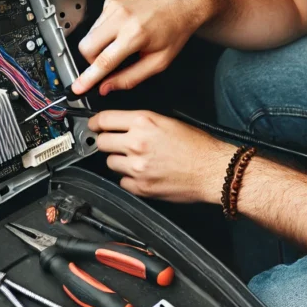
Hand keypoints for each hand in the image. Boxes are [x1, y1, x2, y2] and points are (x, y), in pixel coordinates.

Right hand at [72, 0, 212, 95]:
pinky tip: (119, 33)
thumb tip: (107, 87)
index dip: (88, 78)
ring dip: (98, 47)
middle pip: (87, 47)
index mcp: (135, 35)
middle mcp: (122, 18)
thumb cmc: (173, 31)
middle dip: (92, 61)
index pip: (103, 61)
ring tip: (119, 46)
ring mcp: (114, 7)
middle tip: (107, 65)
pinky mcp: (111, 2)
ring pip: (89, 36)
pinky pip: (96, 24)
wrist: (180, 5)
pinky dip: (103, 33)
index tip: (78, 87)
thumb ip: (130, 77)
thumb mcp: (158, 62)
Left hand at [88, 110, 236, 203]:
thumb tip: (121, 125)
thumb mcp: (168, 121)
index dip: (95, 123)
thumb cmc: (198, 146)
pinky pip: (122, 181)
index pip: (103, 119)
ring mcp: (136, 167)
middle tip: (113, 143)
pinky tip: (143, 173)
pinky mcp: (141, 187)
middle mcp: (136, 143)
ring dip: (118, 160)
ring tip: (135, 159)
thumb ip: (141, 122)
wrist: (213, 170)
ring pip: (110, 162)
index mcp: (143, 122)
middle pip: (101, 142)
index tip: (93, 125)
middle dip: (105, 141)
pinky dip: (129, 178)